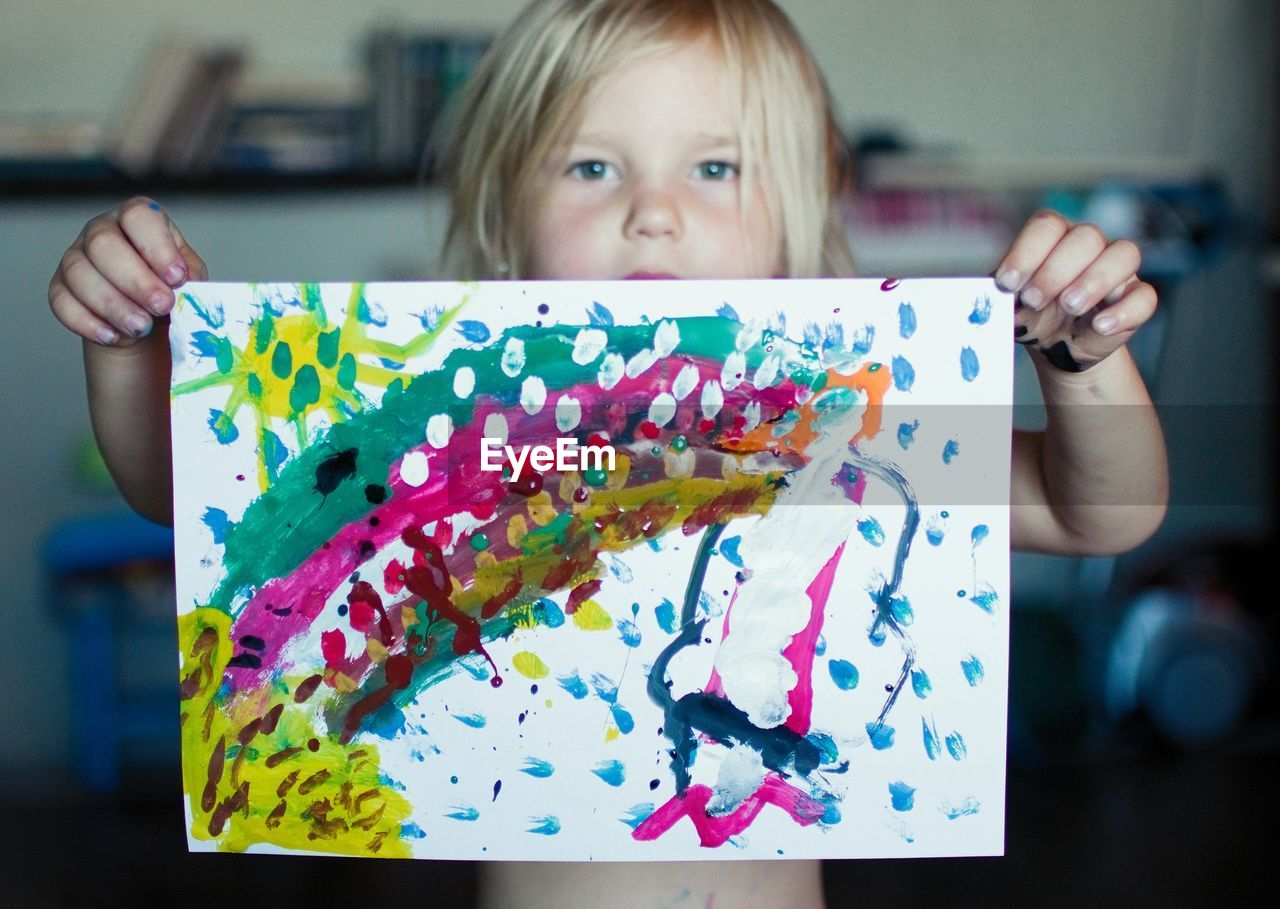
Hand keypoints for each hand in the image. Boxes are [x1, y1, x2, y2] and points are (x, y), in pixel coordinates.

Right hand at [49, 196, 208, 347]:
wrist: (147, 320)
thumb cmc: (168, 288)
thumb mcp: (189, 278)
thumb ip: (191, 276)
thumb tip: (187, 282)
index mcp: (137, 220)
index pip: (139, 216)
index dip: (158, 247)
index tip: (177, 278)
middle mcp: (101, 230)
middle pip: (104, 244)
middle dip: (137, 281)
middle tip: (162, 306)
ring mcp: (75, 257)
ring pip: (80, 274)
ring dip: (114, 306)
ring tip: (142, 327)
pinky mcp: (60, 287)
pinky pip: (62, 302)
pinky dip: (88, 323)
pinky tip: (113, 336)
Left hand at [994, 210, 1155, 372]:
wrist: (1056, 346)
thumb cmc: (1031, 315)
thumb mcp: (1010, 306)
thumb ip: (1000, 297)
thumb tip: (985, 295)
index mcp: (1053, 238)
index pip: (1047, 225)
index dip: (1027, 251)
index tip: (1007, 283)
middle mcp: (1089, 245)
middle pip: (1086, 237)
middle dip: (1056, 270)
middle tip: (1034, 300)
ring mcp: (1118, 270)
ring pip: (1124, 254)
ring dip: (1094, 280)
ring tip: (1070, 307)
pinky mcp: (1136, 298)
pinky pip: (1145, 296)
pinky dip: (1124, 310)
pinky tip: (1100, 326)